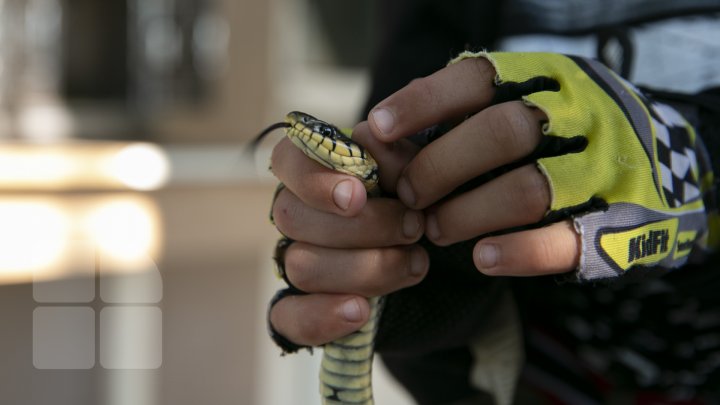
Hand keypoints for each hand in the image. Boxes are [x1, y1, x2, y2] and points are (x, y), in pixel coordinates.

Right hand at [268, 122, 428, 346]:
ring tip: (415, 262)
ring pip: (302, 267)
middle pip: (295, 219)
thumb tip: (374, 147)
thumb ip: (393, 153)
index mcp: (312, 168)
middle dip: (365, 227)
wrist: (427, 243)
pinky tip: (359, 311)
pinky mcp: (301, 306)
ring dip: (366, 268)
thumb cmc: (413, 195)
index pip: (286, 161)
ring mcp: (295, 260)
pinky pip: (289, 318)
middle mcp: (294, 213)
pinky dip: (322, 317)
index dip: (315, 181)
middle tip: (414, 226)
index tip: (359, 195)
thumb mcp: (414, 166)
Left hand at [368, 52, 711, 280]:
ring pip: (528, 189)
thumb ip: (457, 117)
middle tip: (409, 194)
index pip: (479, 78)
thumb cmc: (557, 136)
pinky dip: (517, 252)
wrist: (661, 164)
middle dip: (442, 166)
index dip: (423, 104)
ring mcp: (604, 168)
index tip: (377, 129)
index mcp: (547, 78)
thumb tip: (375, 139)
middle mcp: (580, 114)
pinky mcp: (618, 222)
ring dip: (469, 213)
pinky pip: (564, 240)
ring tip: (436, 229)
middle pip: (503, 132)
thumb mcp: (518, 104)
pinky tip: (482, 258)